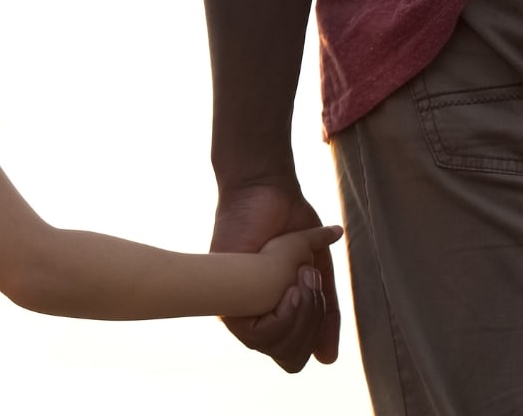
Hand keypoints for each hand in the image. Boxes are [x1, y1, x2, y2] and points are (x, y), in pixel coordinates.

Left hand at [211, 184, 340, 371]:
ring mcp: (235, 311)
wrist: (267, 192)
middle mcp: (250, 318)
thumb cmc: (288, 225)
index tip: (316, 286)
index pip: (293, 356)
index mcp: (270, 314)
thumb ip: (324, 311)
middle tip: (309, 278)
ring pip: (276, 347)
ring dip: (302, 314)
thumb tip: (327, 359)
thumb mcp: (317, 273)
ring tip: (300, 275)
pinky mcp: (224, 300)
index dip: (315, 333)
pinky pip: (258, 334)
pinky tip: (291, 286)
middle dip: (312, 322)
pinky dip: (286, 313)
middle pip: (289, 357)